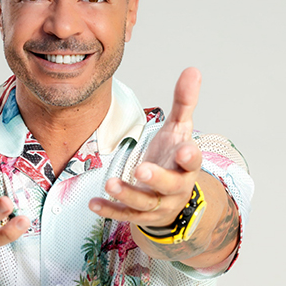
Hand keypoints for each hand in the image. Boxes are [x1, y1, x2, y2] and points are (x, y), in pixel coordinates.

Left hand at [89, 67, 202, 227]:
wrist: (173, 199)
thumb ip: (184, 102)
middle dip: (155, 179)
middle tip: (141, 169)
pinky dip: (109, 210)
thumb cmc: (173, 158)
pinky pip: (124, 215)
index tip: (185, 150)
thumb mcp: (179, 130)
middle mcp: (175, 187)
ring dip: (127, 194)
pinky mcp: (139, 215)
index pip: (192, 162)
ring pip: (144, 203)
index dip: (190, 157)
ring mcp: (158, 204)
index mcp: (186, 165)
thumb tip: (193, 70)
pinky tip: (93, 203)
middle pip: (169, 185)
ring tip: (110, 183)